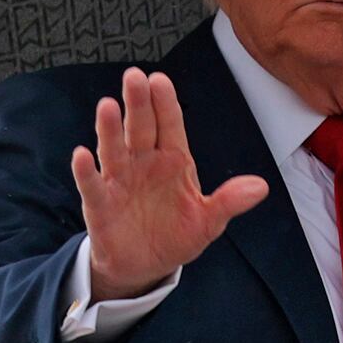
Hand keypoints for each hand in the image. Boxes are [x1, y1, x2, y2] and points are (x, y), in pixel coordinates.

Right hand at [73, 67, 266, 302]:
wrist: (145, 265)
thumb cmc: (176, 235)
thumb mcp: (208, 221)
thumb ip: (229, 201)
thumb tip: (261, 187)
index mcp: (173, 161)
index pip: (170, 126)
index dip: (165, 104)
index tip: (161, 81)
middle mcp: (144, 163)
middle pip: (140, 128)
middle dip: (138, 104)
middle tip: (135, 77)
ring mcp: (120, 180)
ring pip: (113, 149)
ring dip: (110, 128)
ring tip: (108, 106)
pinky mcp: (100, 203)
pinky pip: (92, 184)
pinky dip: (86, 171)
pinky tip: (81, 155)